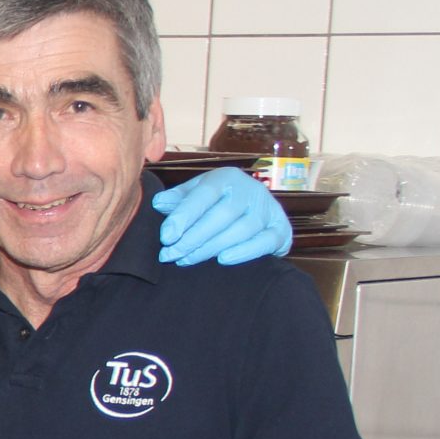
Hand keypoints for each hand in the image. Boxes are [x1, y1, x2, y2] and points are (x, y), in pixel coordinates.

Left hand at [152, 166, 290, 266]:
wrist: (253, 209)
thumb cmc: (216, 202)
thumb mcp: (194, 194)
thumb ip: (177, 199)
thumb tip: (158, 203)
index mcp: (226, 178)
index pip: (203, 195)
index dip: (183, 216)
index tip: (166, 237)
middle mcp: (251, 190)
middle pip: (222, 215)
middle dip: (193, 238)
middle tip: (170, 255)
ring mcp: (269, 209)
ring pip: (241, 230)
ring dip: (211, 248)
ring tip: (186, 260)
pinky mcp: (281, 229)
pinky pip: (265, 242)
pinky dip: (244, 252)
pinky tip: (222, 260)